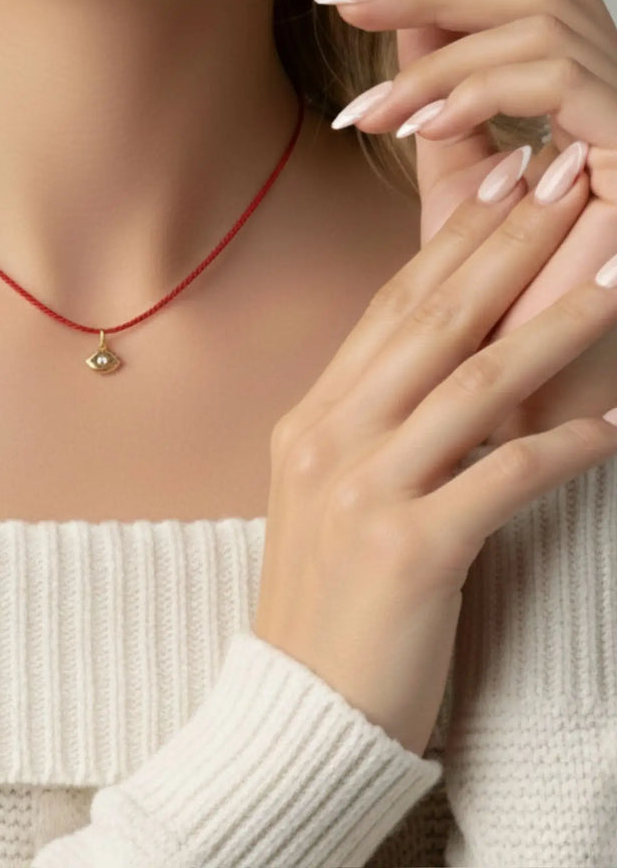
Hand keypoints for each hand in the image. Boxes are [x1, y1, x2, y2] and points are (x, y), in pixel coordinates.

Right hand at [253, 165, 616, 756]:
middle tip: (563, 184)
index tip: (502, 183)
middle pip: (431, 325)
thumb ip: (376, 423)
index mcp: (311, 420)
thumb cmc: (329, 596)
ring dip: (554, 327)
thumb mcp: (332, 492)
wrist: (300, 703)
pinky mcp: (409, 552)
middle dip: (507, 248)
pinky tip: (614, 426)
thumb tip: (446, 364)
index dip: (451, 242)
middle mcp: (330, 440)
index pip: (388, 310)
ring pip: (473, 387)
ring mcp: (363, 492)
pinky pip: (504, 481)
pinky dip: (565, 448)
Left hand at [317, 0, 616, 444]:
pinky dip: (485, 92)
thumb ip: (438, 84)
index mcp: (580, 81)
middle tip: (348, 1)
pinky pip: (561, 83)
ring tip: (367, 114)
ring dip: (439, 60)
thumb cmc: (491, 279)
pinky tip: (422, 124)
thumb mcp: (454, 166)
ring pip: (541, 26)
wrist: (534, 376)